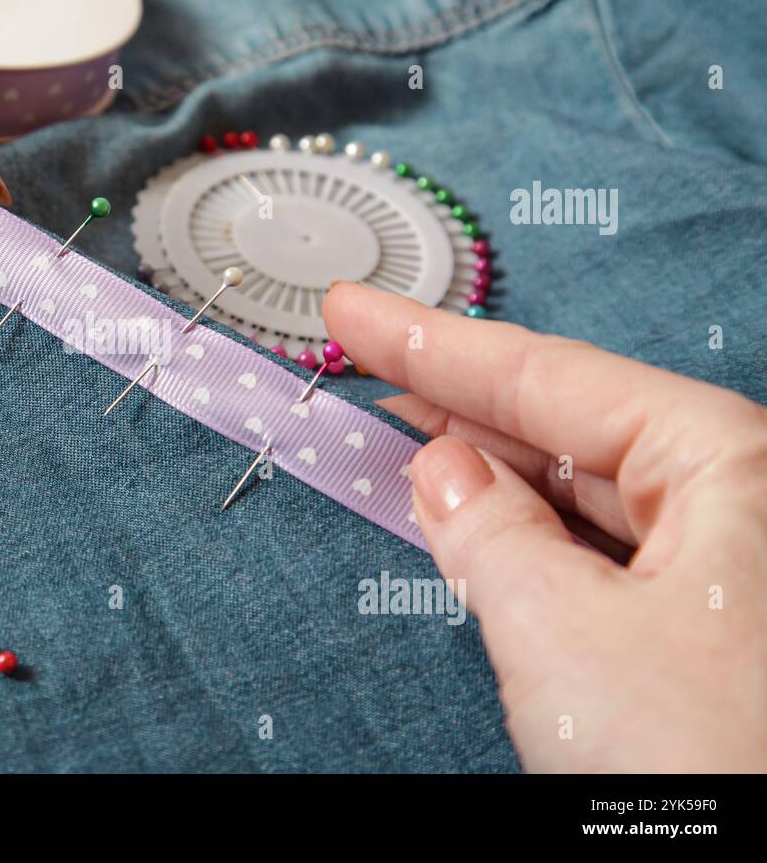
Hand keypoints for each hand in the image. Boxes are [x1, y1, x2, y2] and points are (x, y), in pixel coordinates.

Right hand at [324, 282, 766, 771]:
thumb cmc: (711, 769)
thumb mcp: (562, 635)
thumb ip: (485, 533)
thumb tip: (441, 469)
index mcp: (732, 464)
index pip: (548, 377)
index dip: (431, 342)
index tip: (355, 313)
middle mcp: (743, 500)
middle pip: (567, 425)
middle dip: (456, 401)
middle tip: (361, 367)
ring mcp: (731, 565)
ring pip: (581, 492)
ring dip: (484, 474)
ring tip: (397, 443)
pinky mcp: (711, 626)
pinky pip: (598, 553)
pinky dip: (523, 538)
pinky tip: (470, 523)